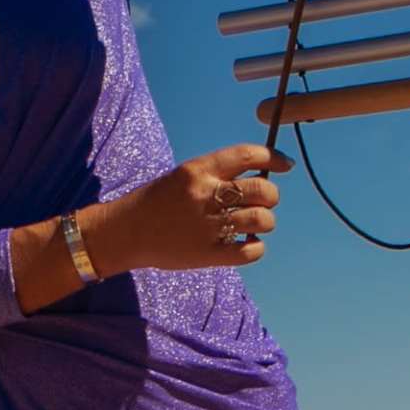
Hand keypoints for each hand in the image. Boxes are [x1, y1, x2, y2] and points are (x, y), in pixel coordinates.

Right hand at [100, 142, 292, 272]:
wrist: (124, 232)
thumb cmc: (155, 201)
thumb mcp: (182, 177)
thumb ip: (216, 175)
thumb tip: (259, 175)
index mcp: (198, 170)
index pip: (248, 155)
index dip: (274, 157)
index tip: (285, 164)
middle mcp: (206, 195)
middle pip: (263, 189)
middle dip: (271, 195)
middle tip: (265, 201)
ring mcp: (208, 226)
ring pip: (262, 219)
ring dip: (266, 221)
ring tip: (254, 224)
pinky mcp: (207, 254)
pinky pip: (250, 251)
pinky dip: (256, 247)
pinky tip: (248, 244)